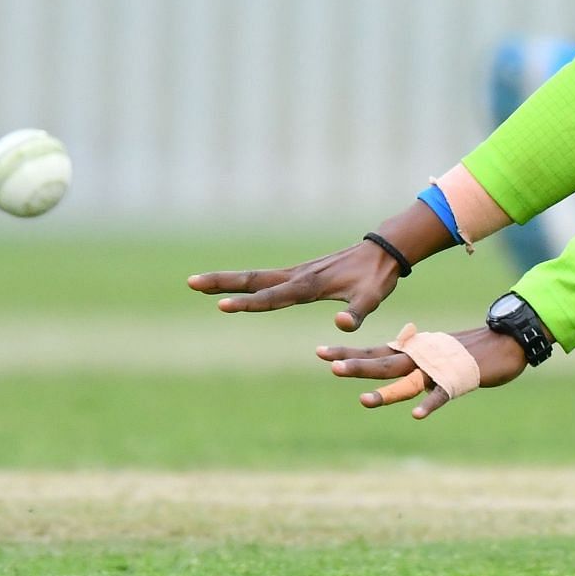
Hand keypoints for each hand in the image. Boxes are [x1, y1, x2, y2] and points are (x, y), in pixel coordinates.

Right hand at [187, 239, 401, 331]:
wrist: (383, 252)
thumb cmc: (377, 278)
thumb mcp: (372, 298)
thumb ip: (357, 313)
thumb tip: (341, 324)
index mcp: (309, 285)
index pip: (272, 297)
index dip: (248, 303)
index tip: (221, 305)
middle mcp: (298, 276)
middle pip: (253, 280)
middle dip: (221, 282)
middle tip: (190, 282)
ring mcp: (297, 273)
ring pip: (256, 277)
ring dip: (227, 279)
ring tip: (197, 282)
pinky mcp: (301, 273)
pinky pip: (266, 278)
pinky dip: (245, 280)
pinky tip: (233, 285)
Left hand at [317, 327, 526, 419]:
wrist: (507, 340)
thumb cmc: (470, 347)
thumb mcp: (435, 349)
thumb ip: (414, 353)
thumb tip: (396, 347)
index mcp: (414, 351)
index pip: (375, 351)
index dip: (348, 352)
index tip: (320, 352)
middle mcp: (421, 358)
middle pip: (383, 363)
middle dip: (357, 365)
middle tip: (330, 364)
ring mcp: (439, 369)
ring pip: (407, 381)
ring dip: (386, 391)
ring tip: (363, 400)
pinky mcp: (460, 379)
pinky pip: (442, 394)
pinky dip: (430, 403)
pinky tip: (417, 415)